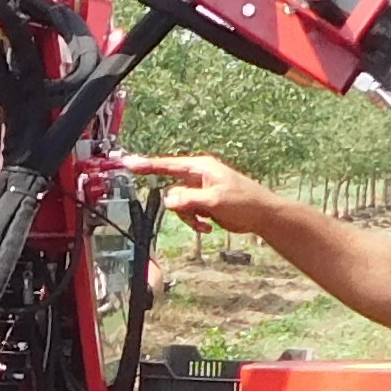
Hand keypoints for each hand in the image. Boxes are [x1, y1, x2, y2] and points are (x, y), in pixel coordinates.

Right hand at [117, 153, 278, 228]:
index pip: (166, 165)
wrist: (263, 215)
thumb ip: (189, 200)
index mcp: (200, 168)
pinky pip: (189, 212)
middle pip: (173, 191)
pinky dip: (196, 222)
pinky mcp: (205, 203)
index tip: (127, 163)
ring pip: (180, 205)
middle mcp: (198, 177)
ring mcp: (201, 190)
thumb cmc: (244, 202)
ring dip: (189, 218)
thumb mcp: (214, 200)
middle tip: (197, 215)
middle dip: (181, 208)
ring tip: (206, 223)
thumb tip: (168, 200)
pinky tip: (209, 226)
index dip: (146, 165)